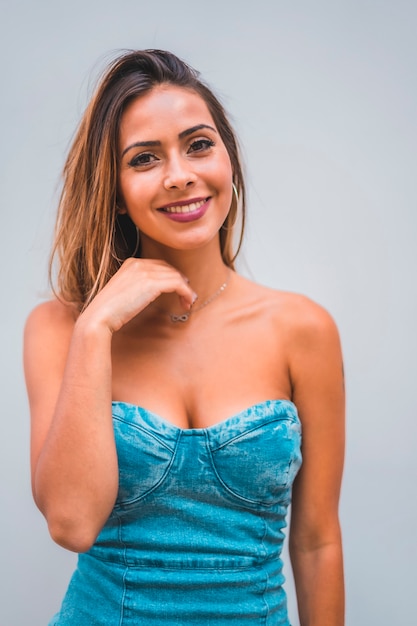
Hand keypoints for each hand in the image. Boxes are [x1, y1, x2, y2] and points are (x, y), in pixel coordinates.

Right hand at [79, 258, 195, 332]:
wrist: (100, 316)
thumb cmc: (110, 311)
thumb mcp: (125, 292)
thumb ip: (138, 287)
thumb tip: (154, 292)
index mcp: (131, 263)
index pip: (159, 265)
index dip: (172, 276)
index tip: (179, 289)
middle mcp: (139, 264)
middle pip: (169, 269)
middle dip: (181, 282)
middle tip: (187, 297)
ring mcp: (145, 272)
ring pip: (176, 276)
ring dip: (186, 290)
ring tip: (188, 302)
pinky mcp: (152, 283)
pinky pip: (177, 284)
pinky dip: (186, 293)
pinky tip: (187, 302)